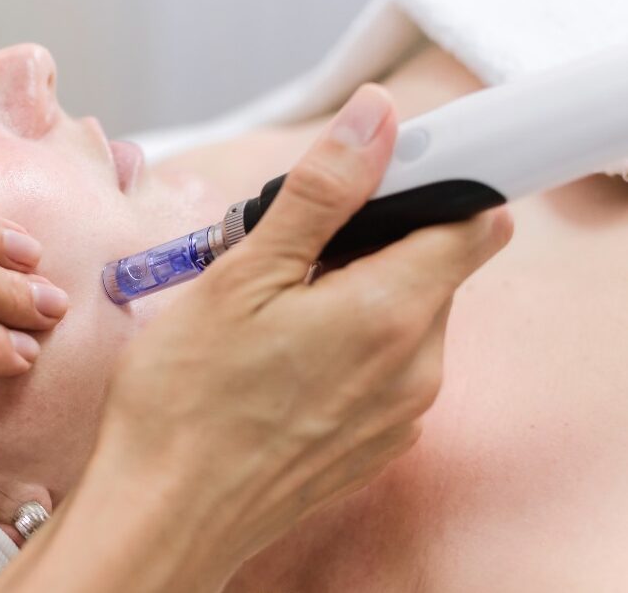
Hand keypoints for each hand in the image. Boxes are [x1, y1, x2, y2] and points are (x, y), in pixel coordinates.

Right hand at [1, 85, 510, 592]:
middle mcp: (415, 369)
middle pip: (431, 269)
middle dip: (371, 244)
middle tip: (289, 256)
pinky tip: (280, 362)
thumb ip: (322, 194)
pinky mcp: (374, 442)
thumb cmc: (187, 400)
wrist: (164, 514)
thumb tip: (376, 119)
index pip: (471, 223)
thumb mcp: (244, 276)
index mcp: (391, 314)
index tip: (375, 182)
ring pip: (404, 320)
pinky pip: (385, 370)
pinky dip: (348, 347)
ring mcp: (398, 414)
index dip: (433, 188)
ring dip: (354, 296)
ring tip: (273, 313)